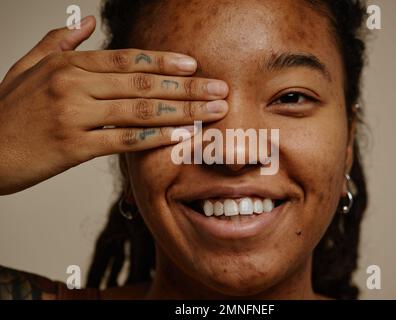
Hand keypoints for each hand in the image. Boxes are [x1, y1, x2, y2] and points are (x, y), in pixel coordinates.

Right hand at [0, 16, 228, 194]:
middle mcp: (73, 86)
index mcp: (67, 65)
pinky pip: (124, 141)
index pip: (127, 59)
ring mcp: (75, 116)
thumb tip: (86, 24)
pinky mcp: (75, 147)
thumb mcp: (27, 68)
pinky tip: (180, 136)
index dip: (163, 61)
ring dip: (181, 111)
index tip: (194, 65)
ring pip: (140, 110)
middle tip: (218, 90)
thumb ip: (57, 43)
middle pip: (142, 83)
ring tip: (211, 112)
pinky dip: (155, 139)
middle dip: (186, 87)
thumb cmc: (7, 112)